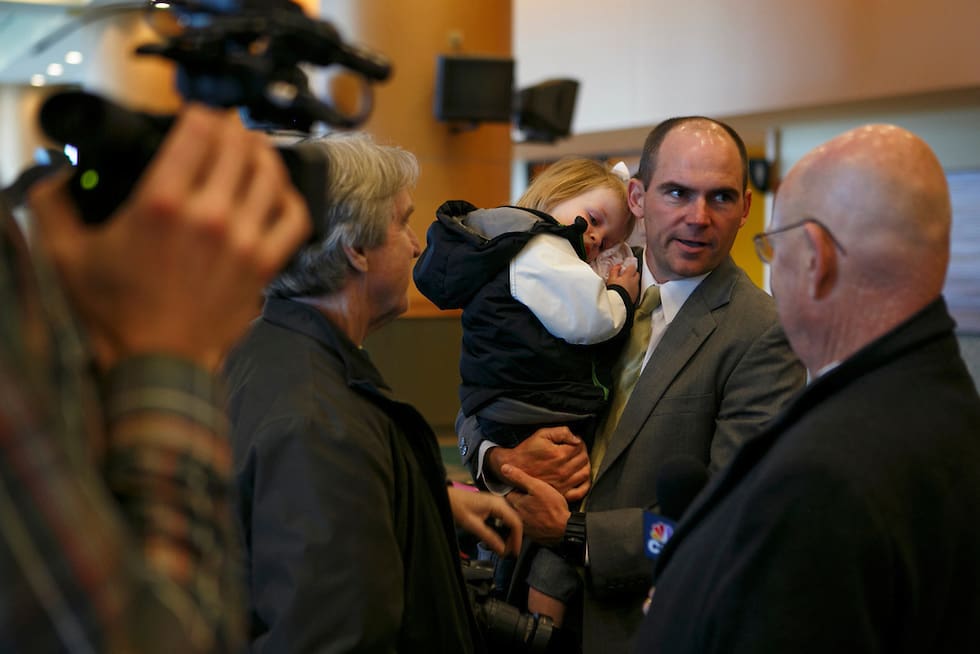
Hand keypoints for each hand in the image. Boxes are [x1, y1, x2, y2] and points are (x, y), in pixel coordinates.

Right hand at [29, 105, 310, 369]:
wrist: (158, 362)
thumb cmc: (114, 312)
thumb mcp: (67, 254)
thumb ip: (53, 204)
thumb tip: (50, 171)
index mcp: (160, 203)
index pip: (197, 131)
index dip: (200, 113)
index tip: (197, 115)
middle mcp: (209, 215)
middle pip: (237, 146)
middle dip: (232, 128)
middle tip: (226, 127)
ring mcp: (243, 240)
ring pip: (270, 175)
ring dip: (263, 153)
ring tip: (253, 148)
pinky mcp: (264, 264)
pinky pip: (294, 218)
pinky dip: (290, 197)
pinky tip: (278, 191)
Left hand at [447, 486, 522, 556]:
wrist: (448, 497)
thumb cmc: (457, 507)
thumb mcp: (473, 525)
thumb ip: (489, 538)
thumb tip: (502, 550)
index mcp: (498, 504)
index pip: (516, 523)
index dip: (517, 539)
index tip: (514, 552)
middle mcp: (501, 502)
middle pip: (515, 522)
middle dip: (513, 538)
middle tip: (508, 552)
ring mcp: (497, 503)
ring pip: (511, 521)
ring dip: (509, 535)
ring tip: (504, 548)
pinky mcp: (493, 506)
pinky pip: (504, 519)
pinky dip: (504, 529)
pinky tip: (500, 538)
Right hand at [485, 427, 589, 501]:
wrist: (514, 468)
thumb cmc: (527, 451)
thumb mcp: (541, 434)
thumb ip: (561, 432)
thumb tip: (576, 438)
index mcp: (559, 455)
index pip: (579, 446)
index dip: (579, 442)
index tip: (574, 441)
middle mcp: (563, 470)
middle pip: (584, 459)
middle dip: (582, 452)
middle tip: (576, 450)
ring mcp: (564, 483)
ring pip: (585, 472)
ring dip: (585, 465)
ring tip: (579, 461)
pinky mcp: (562, 493)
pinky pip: (581, 490)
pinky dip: (586, 483)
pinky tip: (581, 476)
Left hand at [501, 464, 570, 545]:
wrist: (565, 528)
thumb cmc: (553, 508)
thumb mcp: (537, 487)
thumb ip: (520, 477)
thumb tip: (504, 468)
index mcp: (515, 504)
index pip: (508, 492)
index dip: (517, 488)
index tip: (526, 488)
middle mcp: (516, 516)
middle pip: (513, 504)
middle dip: (520, 499)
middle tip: (534, 497)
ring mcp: (523, 527)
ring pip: (520, 514)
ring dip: (526, 510)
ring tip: (539, 507)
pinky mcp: (531, 534)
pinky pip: (528, 524)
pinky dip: (533, 520)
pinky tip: (542, 516)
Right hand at [607, 262, 639, 302]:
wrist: (617, 304)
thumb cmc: (614, 291)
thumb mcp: (611, 278)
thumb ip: (615, 270)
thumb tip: (618, 266)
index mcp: (628, 276)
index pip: (632, 267)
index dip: (629, 267)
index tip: (625, 269)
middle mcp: (634, 282)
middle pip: (637, 274)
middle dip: (633, 274)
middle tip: (626, 276)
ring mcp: (636, 289)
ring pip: (637, 282)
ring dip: (633, 282)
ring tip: (625, 284)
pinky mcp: (636, 296)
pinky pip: (636, 290)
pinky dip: (632, 289)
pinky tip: (626, 291)